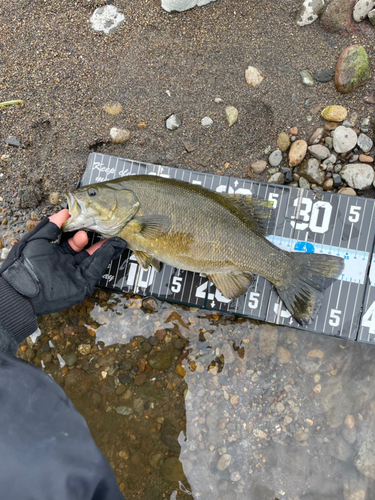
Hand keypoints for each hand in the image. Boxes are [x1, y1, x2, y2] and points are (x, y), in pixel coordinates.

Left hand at [0, 210, 126, 340]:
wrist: (21, 290)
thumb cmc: (24, 264)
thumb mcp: (36, 240)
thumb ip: (51, 226)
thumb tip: (65, 212)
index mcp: (55, 254)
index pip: (72, 242)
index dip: (81, 231)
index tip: (89, 221)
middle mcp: (66, 264)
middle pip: (86, 250)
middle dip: (96, 239)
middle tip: (104, 227)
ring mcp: (74, 275)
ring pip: (93, 259)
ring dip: (104, 248)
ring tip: (114, 236)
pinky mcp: (82, 285)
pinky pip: (95, 270)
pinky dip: (104, 258)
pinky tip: (111, 246)